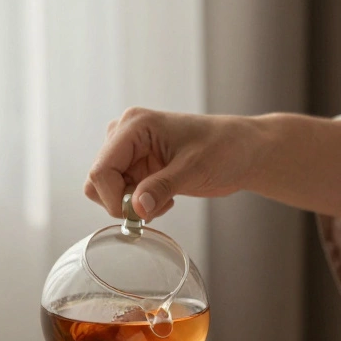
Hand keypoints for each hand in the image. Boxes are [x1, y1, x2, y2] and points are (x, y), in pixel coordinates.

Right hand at [84, 108, 261, 219]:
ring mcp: (129, 151)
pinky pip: (121, 193)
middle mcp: (124, 134)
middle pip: (97, 180)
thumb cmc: (224, 148)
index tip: (139, 214)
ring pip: (105, 189)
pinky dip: (138, 204)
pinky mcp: (137, 166)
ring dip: (130, 204)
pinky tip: (164, 197)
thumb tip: (136, 210)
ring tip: (162, 200)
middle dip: (121, 202)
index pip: (101, 169)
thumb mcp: (194, 170)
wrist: (243, 151)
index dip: (113, 198)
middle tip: (152, 207)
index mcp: (134, 126)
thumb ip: (161, 188)